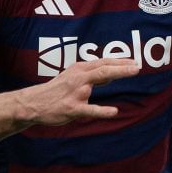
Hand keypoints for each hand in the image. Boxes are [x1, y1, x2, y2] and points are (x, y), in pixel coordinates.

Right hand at [18, 58, 135, 125]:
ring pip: (96, 82)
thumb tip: (114, 74)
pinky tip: (114, 111)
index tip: (135, 61)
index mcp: (79, 70)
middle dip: (122, 66)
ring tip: (133, 72)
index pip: (102, 63)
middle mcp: (78, 78)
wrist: (34, 103)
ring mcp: (75, 92)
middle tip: (138, 66)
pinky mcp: (72, 108)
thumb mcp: (74, 77)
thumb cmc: (57, 90)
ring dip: (115, 75)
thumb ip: (93, 76)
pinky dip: (102, 111)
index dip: (120, 61)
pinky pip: (89, 109)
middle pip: (102, 68)